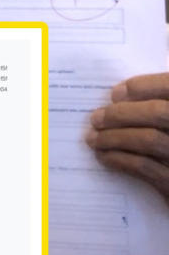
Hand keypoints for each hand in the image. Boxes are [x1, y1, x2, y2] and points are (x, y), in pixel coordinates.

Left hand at [86, 73, 168, 203]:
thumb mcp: (168, 127)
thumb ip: (159, 108)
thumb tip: (120, 95)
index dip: (145, 86)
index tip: (116, 92)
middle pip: (159, 112)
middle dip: (122, 113)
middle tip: (96, 118)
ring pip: (149, 140)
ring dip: (114, 137)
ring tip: (93, 138)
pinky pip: (145, 168)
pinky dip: (119, 159)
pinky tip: (103, 157)